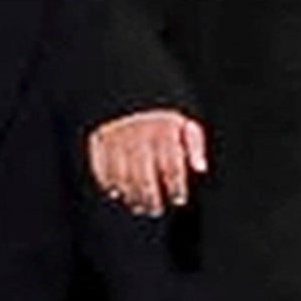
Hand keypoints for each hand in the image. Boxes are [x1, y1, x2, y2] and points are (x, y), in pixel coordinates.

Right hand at [91, 109, 208, 215]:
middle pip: (145, 178)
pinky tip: (116, 192)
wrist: (129, 90)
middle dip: (151, 199)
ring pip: (123, 178)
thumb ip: (195, 144)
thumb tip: (200, 168)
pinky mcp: (100, 140)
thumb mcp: (184, 122)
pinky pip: (101, 168)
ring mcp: (118, 140)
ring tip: (138, 206)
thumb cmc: (160, 115)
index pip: (172, 168)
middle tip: (155, 209)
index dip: (176, 187)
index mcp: (164, 132)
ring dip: (130, 196)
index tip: (178, 199)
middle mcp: (140, 137)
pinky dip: (107, 183)